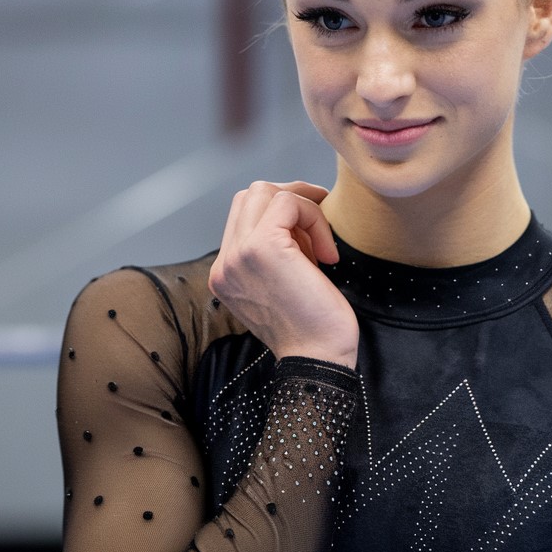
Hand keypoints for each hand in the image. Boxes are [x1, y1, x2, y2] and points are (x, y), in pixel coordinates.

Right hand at [208, 181, 358, 369]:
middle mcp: (224, 263)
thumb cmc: (313, 327)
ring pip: (264, 191)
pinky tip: (328, 254)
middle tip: (320, 226)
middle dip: (292, 200)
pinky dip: (314, 217)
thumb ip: (276, 252)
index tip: (312, 236)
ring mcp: (238, 254)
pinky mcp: (261, 248)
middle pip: (250, 195)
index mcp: (225, 273)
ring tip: (322, 246)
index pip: (244, 214)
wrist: (318, 360)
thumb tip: (296, 214)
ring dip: (304, 209)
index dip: (282, 214)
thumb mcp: (282, 284)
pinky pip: (288, 203)